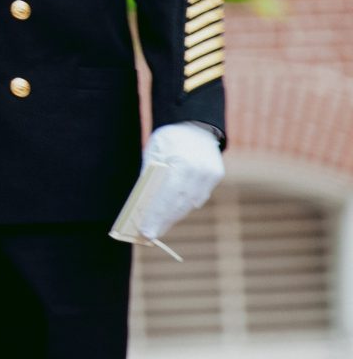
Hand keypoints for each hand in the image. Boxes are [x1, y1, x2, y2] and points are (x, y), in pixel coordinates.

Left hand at [136, 122, 223, 238]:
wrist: (195, 124)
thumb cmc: (168, 139)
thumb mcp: (153, 154)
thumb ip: (149, 178)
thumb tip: (142, 206)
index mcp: (182, 162)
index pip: (167, 196)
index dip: (156, 216)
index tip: (146, 231)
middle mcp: (200, 170)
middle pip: (180, 203)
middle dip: (164, 221)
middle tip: (150, 234)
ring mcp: (211, 174)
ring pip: (190, 203)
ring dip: (174, 216)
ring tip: (159, 226)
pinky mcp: (216, 175)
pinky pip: (198, 196)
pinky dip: (185, 205)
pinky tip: (173, 213)